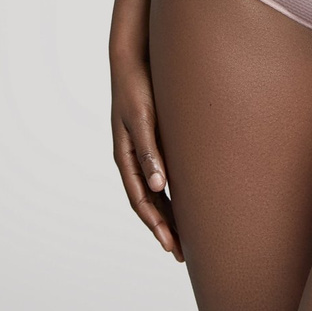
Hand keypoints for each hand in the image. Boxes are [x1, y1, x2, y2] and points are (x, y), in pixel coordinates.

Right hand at [111, 53, 184, 261]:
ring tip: (186, 235)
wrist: (134, 57)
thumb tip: (157, 186)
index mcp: (126, 156)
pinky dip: (171, 191)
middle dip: (163, 227)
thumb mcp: (142, 118)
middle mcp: (132, 156)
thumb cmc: (137, 86)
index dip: (156, 225)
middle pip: (148, 201)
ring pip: (154, 190)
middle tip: (182, 253)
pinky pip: (161, 172)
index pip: (141, 200)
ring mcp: (141, 148)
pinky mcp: (152, 137)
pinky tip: (186, 197)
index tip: (172, 246)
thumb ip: (148, 150)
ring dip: (168, 213)